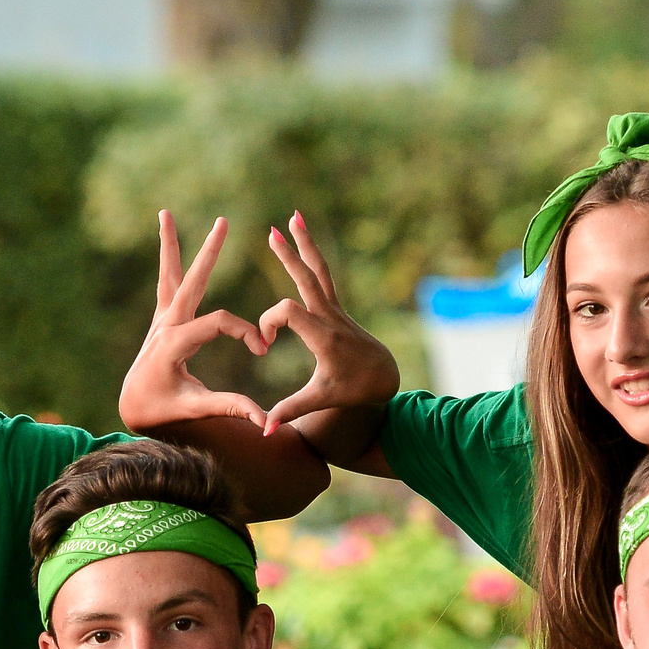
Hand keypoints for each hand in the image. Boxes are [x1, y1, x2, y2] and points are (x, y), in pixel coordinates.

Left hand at [117, 213, 278, 431]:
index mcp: (175, 343)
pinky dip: (167, 259)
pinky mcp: (161, 319)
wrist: (133, 406)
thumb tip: (263, 419)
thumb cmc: (163, 408)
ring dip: (169, 244)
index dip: (246, 332)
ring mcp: (160, 319)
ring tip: (164, 213)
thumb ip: (230, 407)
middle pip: (192, 281)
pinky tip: (165, 235)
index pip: (219, 323)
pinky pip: (165, 282)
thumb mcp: (196, 408)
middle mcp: (165, 325)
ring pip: (168, 274)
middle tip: (223, 222)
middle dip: (209, 253)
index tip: (261, 349)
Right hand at [254, 211, 399, 434]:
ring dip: (305, 244)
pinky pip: (322, 276)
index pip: (287, 311)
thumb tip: (264, 431)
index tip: (266, 345)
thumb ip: (290, 411)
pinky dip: (311, 257)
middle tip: (271, 231)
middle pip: (307, 278)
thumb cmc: (352, 389)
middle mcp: (330, 317)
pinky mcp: (336, 308)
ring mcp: (335, 309)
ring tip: (294, 218)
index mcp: (323, 336)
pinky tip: (303, 237)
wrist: (383, 378)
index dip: (268, 322)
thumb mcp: (320, 399)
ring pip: (319, 270)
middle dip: (289, 255)